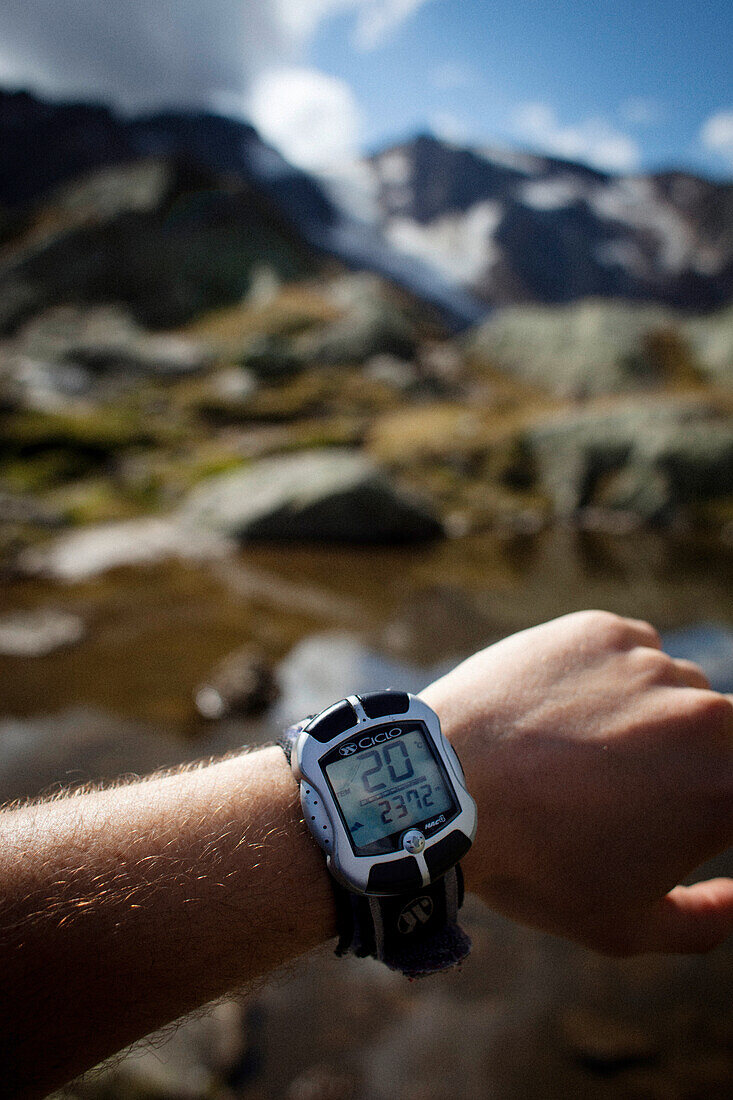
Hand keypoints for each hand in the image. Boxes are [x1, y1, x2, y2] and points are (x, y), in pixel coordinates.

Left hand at [421, 610, 732, 955]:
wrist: (446, 789)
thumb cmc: (535, 865)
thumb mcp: (626, 926)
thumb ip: (706, 920)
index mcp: (724, 789)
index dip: (710, 803)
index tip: (668, 811)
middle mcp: (704, 716)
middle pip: (720, 732)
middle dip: (685, 760)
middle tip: (622, 787)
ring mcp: (650, 664)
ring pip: (674, 686)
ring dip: (647, 714)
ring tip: (579, 750)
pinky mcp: (600, 630)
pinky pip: (629, 650)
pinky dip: (608, 675)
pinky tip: (560, 710)